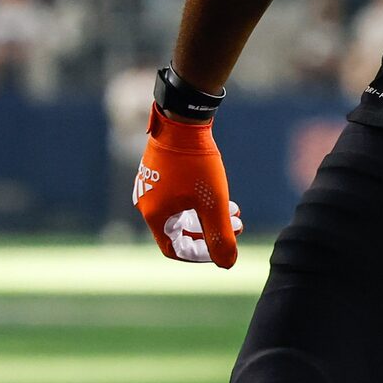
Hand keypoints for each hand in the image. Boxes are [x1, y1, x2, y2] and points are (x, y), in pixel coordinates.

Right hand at [133, 106, 240, 266]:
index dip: (201, 254)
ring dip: (209, 216)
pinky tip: (222, 194)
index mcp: (154, 215)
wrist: (183, 119)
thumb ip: (220, 235)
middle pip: (180, 231)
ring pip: (183, 213)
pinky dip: (200, 202)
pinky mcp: (159, 172)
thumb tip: (228, 263)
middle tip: (236, 227)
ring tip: (235, 212)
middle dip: (211, 233)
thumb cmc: (195, 162)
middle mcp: (147, 203)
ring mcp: (151, 186)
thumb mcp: (213, 202)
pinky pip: (179, 197)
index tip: (223, 248)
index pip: (175, 249)